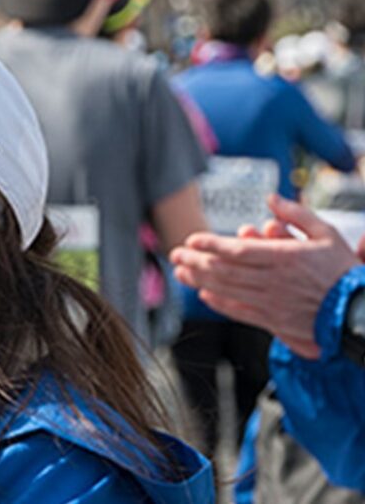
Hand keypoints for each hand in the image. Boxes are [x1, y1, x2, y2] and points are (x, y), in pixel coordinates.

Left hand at [170, 195, 359, 358]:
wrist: (359, 312)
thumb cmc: (342, 270)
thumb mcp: (326, 233)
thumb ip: (296, 214)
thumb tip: (270, 198)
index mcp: (285, 258)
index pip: (238, 251)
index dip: (211, 245)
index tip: (191, 240)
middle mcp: (274, 281)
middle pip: (225, 271)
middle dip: (195, 263)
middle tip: (174, 255)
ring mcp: (272, 303)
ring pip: (227, 291)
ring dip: (200, 281)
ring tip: (180, 273)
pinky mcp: (274, 321)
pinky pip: (239, 312)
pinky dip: (219, 304)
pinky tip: (203, 295)